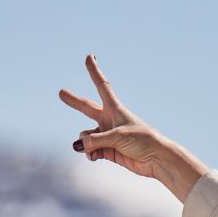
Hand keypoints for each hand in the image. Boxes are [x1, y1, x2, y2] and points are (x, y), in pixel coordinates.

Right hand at [57, 55, 184, 181]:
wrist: (157, 160)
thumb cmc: (142, 141)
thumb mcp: (117, 136)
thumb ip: (95, 140)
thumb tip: (77, 146)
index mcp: (115, 108)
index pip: (102, 86)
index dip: (94, 72)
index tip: (90, 56)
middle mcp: (109, 120)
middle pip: (87, 108)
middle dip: (74, 102)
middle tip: (61, 92)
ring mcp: (107, 135)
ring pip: (85, 135)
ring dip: (84, 143)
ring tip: (91, 149)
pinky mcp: (108, 150)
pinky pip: (90, 150)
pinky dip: (89, 153)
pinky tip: (93, 157)